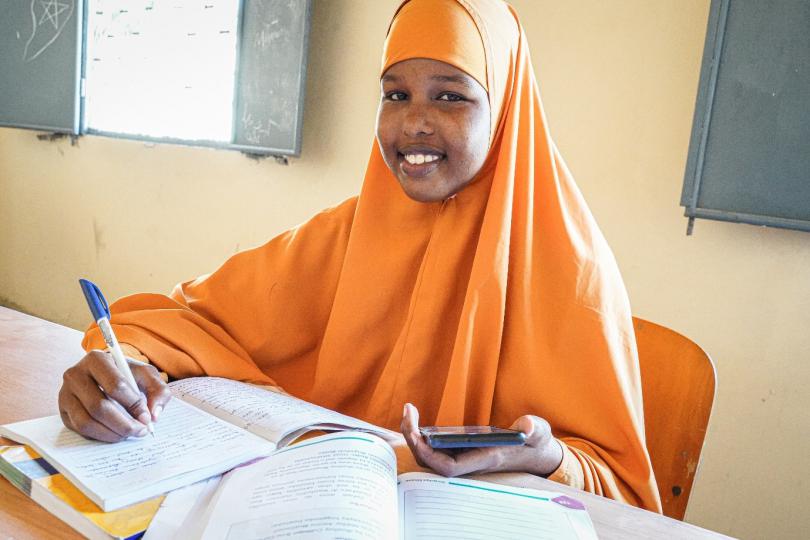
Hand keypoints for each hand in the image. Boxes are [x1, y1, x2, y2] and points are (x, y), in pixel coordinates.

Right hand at [58, 350, 171, 441]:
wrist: (106, 375)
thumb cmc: (127, 374)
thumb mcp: (146, 375)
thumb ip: (158, 390)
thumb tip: (153, 415)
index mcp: (96, 359)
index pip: (115, 386)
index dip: (133, 405)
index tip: (146, 417)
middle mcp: (75, 375)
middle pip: (99, 407)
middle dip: (123, 424)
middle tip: (141, 431)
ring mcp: (65, 394)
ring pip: (87, 422)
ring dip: (112, 434)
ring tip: (130, 434)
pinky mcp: (63, 411)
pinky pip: (80, 430)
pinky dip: (101, 436)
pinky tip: (116, 433)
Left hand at [400, 403, 562, 476]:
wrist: (536, 451)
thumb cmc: (535, 442)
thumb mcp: (538, 433)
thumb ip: (534, 429)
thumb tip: (526, 427)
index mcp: (485, 459)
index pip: (449, 467)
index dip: (430, 455)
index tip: (418, 433)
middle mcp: (470, 462)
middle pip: (432, 462)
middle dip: (414, 439)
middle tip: (408, 411)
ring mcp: (464, 456)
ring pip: (430, 456)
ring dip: (415, 436)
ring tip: (409, 411)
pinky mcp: (462, 449)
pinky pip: (434, 449)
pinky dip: (422, 435)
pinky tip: (417, 418)